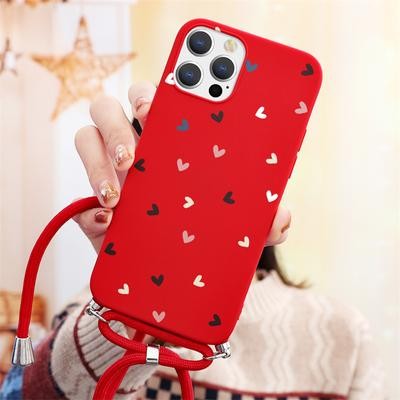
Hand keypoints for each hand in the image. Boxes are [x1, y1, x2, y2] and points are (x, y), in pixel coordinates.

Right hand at [74, 82, 290, 252]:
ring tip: (121, 190)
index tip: (170, 95)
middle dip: (125, 115)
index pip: (161, 99)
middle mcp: (137, 149)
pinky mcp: (92, 209)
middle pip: (116, 105)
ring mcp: (109, 175)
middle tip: (142, 138)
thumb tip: (282, 216)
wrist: (168, 277)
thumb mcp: (236, 227)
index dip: (160, 90)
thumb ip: (262, 221)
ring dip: (101, 155)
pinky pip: (78, 197)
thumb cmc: (202, 236)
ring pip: (87, 136)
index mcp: (171, 142)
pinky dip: (89, 206)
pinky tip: (110, 220)